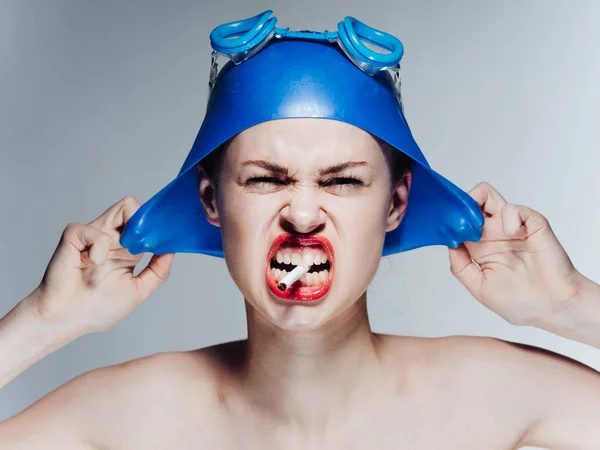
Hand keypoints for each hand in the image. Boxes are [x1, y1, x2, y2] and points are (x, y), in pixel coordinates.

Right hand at [33, 196, 174, 336]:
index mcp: (127, 250)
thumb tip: (172, 251)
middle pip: (139, 208)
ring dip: (131, 232)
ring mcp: (95, 235)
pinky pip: (94, 229)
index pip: (147, 224)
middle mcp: (113, 239)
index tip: (165, 240)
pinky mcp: (75, 236)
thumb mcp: (138, 290)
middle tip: (143, 247)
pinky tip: (93, 263)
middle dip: (148, 223)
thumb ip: (157, 271)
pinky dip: (99, 247)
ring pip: (123, 207)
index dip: (159, 228)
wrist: (66, 320)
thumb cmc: (97, 308)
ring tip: (122, 256)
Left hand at [448, 182, 582, 326]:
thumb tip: (448, 243)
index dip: (447, 221)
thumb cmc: (520, 302)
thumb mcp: (478, 287)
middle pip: (467, 202)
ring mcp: (510, 226)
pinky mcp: (531, 223)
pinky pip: (513, 208)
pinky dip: (508, 217)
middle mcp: (491, 233)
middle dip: (456, 206)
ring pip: (486, 195)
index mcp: (478, 247)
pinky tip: (513, 234)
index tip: (442, 229)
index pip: (456, 222)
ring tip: (480, 229)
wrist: (553, 308)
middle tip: (460, 224)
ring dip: (476, 204)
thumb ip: (460, 266)